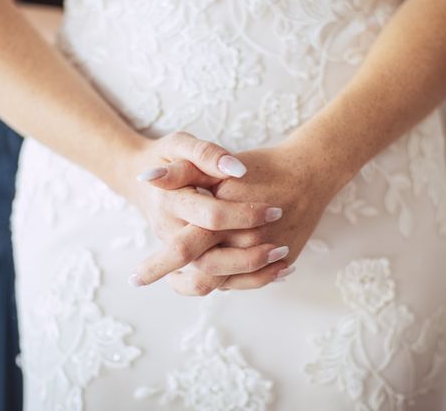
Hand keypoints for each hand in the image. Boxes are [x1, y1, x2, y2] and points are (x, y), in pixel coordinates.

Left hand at [134, 137, 346, 294]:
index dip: (157, 266)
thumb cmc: (260, 165)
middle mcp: (245, 243)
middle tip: (148, 284)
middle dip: (177, 281)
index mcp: (222, 220)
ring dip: (200, 282)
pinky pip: (251, 280)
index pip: (182, 250)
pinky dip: (231, 280)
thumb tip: (144, 177)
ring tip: (178, 279)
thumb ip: (181, 172)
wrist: (310, 170)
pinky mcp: (284, 259)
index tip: (135, 279)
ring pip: (225, 281)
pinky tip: (214, 273)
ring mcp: (267, 255)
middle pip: (203, 275)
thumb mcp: (217, 163)